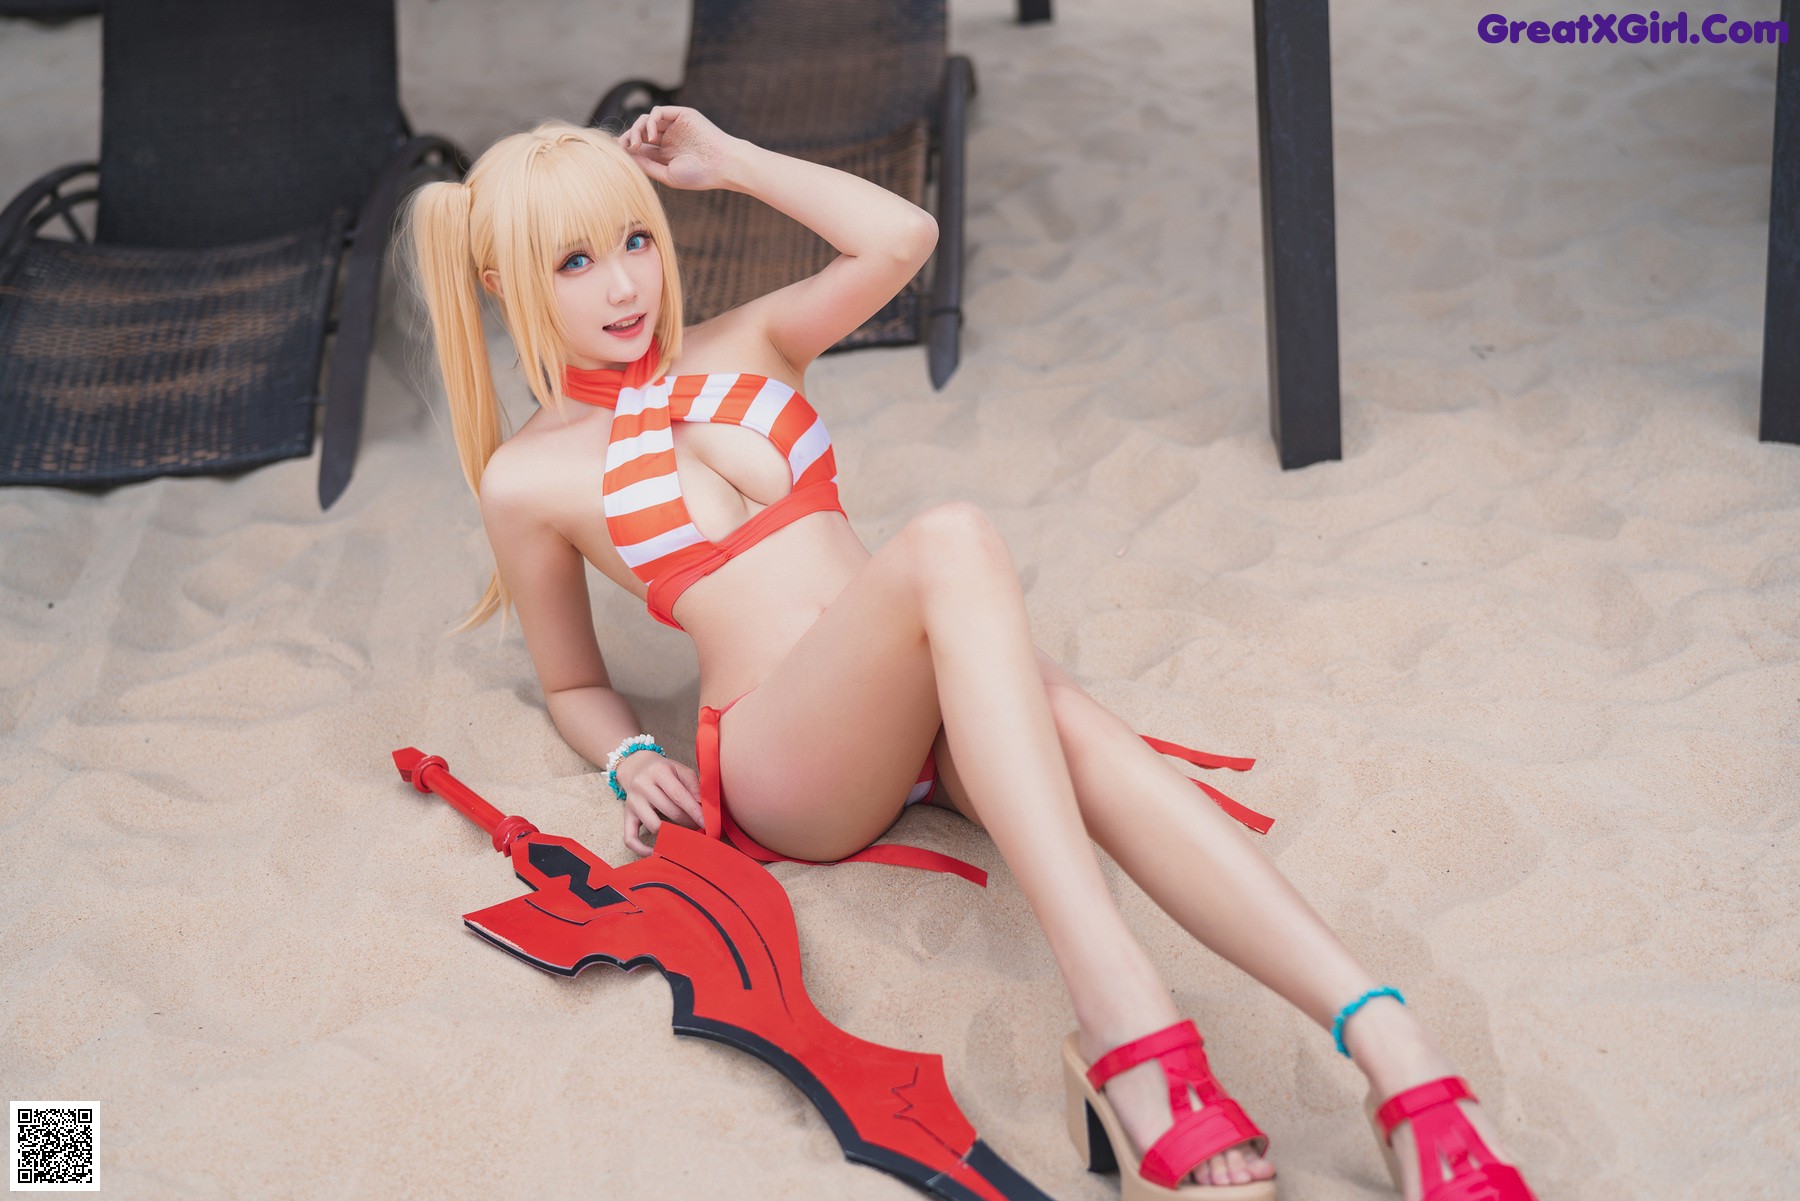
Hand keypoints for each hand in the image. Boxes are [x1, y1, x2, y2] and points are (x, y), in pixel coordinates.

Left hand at [617, 106, 740, 190]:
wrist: (722, 165)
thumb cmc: (699, 175)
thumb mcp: (667, 175)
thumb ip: (647, 165)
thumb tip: (626, 155)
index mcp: (666, 155)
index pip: (641, 146)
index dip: (628, 147)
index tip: (620, 153)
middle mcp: (669, 138)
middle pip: (641, 131)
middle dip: (630, 137)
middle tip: (627, 146)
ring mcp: (675, 126)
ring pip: (647, 120)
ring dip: (637, 129)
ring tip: (639, 142)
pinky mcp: (682, 115)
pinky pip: (659, 112)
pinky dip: (650, 121)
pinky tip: (652, 136)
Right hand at [617, 750, 704, 856]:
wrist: (637, 767)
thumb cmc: (664, 770)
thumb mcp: (680, 770)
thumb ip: (694, 786)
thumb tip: (704, 808)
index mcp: (658, 771)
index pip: (678, 795)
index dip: (694, 811)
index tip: (707, 823)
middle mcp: (642, 786)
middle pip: (669, 812)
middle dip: (688, 822)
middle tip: (699, 826)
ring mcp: (632, 802)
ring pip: (654, 826)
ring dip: (672, 834)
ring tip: (684, 832)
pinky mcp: (626, 815)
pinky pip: (630, 838)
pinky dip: (641, 849)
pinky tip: (655, 852)